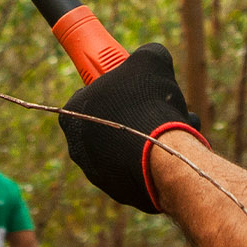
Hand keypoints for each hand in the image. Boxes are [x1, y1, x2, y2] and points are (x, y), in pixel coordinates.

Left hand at [59, 43, 206, 213]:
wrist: (163, 156)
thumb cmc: (148, 102)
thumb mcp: (150, 59)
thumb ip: (146, 54)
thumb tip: (152, 56)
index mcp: (74, 112)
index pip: (88, 93)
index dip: (114, 85)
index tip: (133, 83)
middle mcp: (78, 147)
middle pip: (110, 121)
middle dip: (135, 112)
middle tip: (157, 104)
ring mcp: (98, 174)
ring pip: (126, 146)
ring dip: (148, 134)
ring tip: (173, 126)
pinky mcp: (121, 193)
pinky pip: (138, 168)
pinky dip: (153, 158)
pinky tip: (172, 148)